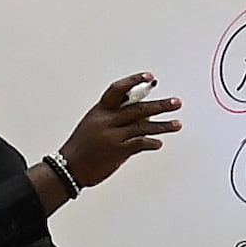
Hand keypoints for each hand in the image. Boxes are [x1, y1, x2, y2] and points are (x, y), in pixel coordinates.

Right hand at [61, 75, 179, 187]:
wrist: (68, 168)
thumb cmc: (82, 147)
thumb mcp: (95, 125)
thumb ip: (118, 118)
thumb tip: (146, 114)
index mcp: (100, 111)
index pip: (119, 90)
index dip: (134, 82)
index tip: (150, 78)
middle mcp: (106, 121)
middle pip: (137, 108)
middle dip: (159, 105)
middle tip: (176, 102)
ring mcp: (112, 136)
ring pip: (142, 126)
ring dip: (162, 125)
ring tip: (177, 124)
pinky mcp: (116, 152)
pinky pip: (139, 143)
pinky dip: (151, 142)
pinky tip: (159, 143)